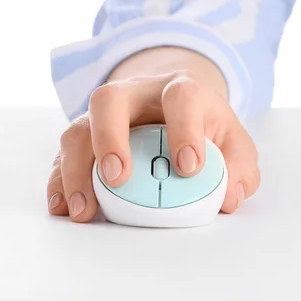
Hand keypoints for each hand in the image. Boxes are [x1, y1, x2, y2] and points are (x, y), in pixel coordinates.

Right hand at [46, 70, 259, 221]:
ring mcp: (107, 115)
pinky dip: (60, 180)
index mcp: (181, 91)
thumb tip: (230, 199)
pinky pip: (64, 154)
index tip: (188, 167)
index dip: (184, 129)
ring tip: (84, 209)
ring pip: (78, 128)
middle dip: (109, 138)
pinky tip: (64, 206)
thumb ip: (240, 168)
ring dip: (76, 169)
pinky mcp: (87, 136)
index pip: (181, 98)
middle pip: (110, 100)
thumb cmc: (207, 127)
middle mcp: (137, 95)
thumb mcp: (234, 143)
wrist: (177, 105)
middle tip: (118, 178)